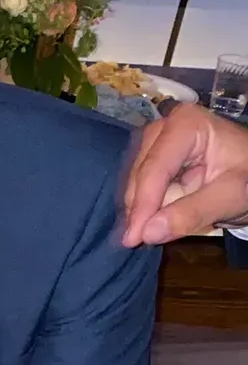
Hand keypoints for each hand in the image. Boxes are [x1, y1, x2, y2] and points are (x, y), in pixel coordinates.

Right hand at [122, 105, 247, 244]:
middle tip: (141, 239)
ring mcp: (157, 139)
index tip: (133, 238)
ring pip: (136, 181)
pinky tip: (155, 218)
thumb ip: (191, 213)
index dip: (142, 205)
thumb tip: (148, 232)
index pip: (155, 169)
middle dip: (142, 208)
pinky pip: (141, 184)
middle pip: (141, 174)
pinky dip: (148, 204)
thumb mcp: (229, 196)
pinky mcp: (154, 153)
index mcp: (186, 124)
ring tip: (156, 227)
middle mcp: (164, 125)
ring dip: (144, 208)